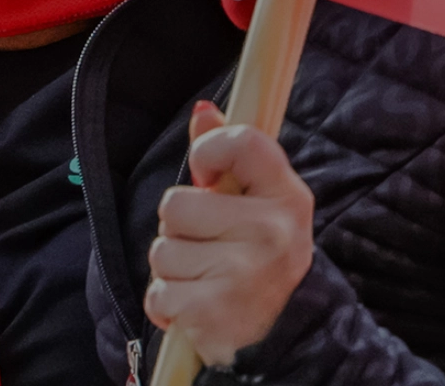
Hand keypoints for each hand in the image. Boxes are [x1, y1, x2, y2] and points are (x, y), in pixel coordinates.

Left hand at [144, 101, 315, 366]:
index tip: (208, 174)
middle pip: (175, 204)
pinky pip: (157, 293)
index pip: (241, 141)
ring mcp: (243, 274)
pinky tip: (197, 305)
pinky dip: (167, 303)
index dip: (208, 151)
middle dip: (180, 228)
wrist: (286, 335)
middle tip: (211, 245)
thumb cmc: (260, 256)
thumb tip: (202, 110)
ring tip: (206, 278)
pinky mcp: (213, 312)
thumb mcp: (258, 203)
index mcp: (287, 196)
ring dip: (173, 268)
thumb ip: (229, 155)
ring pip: (161, 250)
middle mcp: (271, 232)